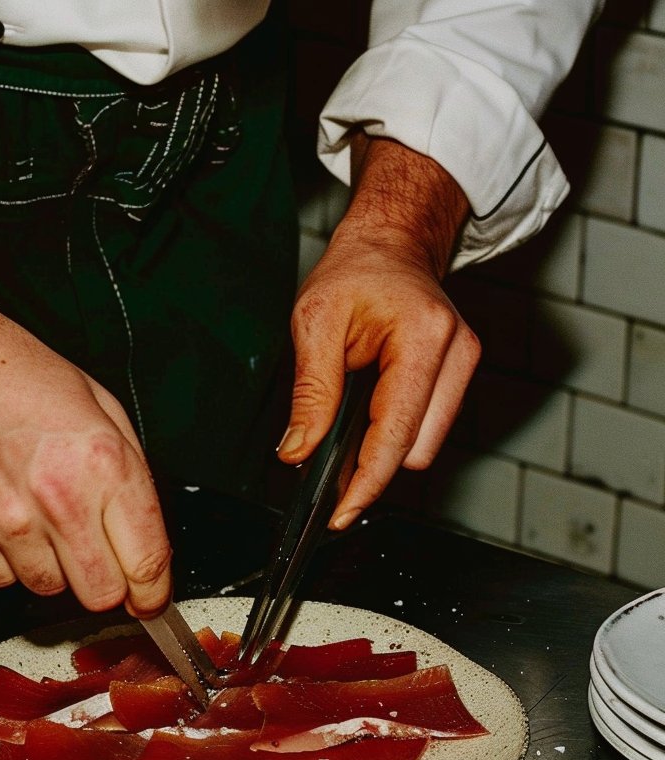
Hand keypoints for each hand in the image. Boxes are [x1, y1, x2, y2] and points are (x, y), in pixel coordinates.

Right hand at [0, 248, 172, 616]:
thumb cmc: (14, 376)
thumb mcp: (100, 407)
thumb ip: (129, 478)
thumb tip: (144, 539)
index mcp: (102, 464)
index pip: (146, 561)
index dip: (152, 590)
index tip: (149, 597)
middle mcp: (56, 498)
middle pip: (100, 593)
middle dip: (104, 583)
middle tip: (94, 557)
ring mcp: (6, 522)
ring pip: (49, 589)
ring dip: (50, 565)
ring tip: (35, 515)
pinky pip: (0, 579)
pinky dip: (5, 559)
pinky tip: (0, 514)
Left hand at [279, 135, 480, 528]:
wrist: (392, 242)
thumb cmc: (356, 271)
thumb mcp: (314, 322)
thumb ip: (310, 393)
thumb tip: (298, 450)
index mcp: (424, 339)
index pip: (396, 436)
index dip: (366, 483)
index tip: (341, 513)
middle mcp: (457, 354)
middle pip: (415, 451)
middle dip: (371, 465)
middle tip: (327, 467)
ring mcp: (465, 365)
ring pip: (423, 446)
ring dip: (384, 448)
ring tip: (348, 427)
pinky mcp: (461, 374)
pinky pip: (427, 427)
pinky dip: (396, 432)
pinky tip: (370, 416)